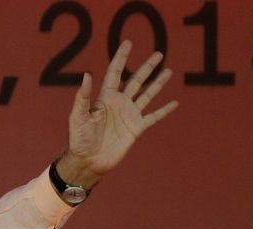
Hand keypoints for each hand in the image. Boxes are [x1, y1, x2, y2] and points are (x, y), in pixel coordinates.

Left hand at [59, 40, 177, 187]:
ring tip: (169, 71)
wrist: (88, 162)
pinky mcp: (136, 129)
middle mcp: (119, 104)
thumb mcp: (77, 117)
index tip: (128, 43)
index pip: (115, 73)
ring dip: (158, 83)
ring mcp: (129, 116)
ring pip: (147, 95)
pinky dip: (164, 110)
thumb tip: (87, 75)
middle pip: (135, 80)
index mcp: (105, 98)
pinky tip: (174, 103)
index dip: (121, 58)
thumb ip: (82, 97)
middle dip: (146, 67)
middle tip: (158, 53)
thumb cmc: (79, 140)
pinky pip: (153, 117)